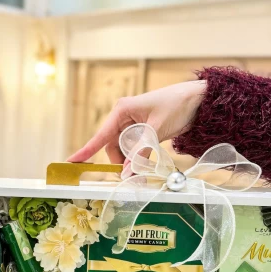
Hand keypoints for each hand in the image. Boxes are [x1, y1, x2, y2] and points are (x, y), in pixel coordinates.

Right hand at [67, 80, 206, 173]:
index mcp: (122, 110)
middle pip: (112, 146)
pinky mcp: (141, 130)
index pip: (100, 135)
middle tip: (135, 170)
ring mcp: (132, 123)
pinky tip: (146, 159)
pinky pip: (133, 148)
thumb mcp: (157, 129)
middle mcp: (123, 116)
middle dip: (121, 160)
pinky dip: (138, 156)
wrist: (198, 99)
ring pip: (123, 149)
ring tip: (147, 160)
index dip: (86, 151)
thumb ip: (141, 151)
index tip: (72, 161)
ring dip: (131, 159)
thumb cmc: (177, 105)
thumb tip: (127, 172)